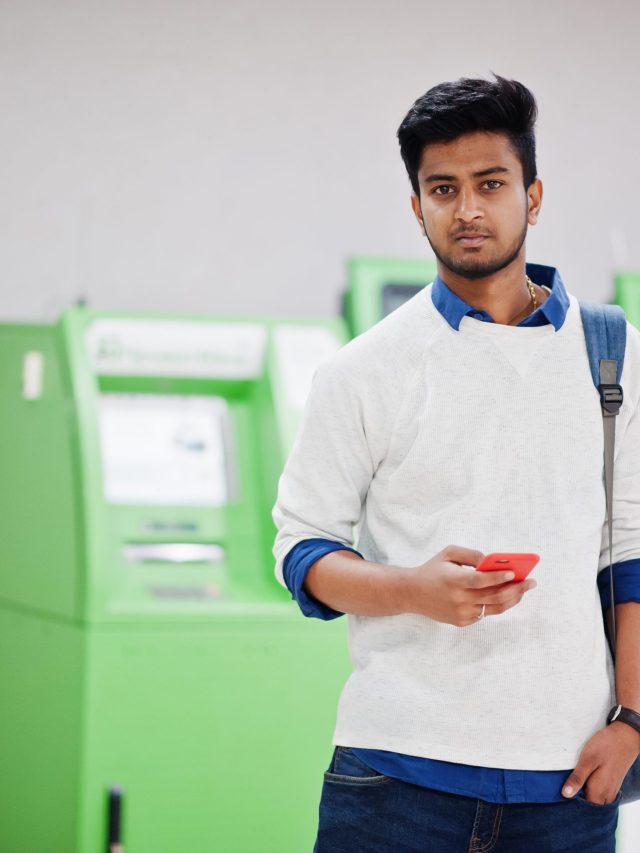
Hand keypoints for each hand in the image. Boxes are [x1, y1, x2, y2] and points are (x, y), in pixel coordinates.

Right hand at [402, 545, 536, 626]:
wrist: (412, 593)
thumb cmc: (433, 570)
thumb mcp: (448, 553)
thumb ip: (471, 555)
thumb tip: (492, 562)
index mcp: (454, 580)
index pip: (481, 580)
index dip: (499, 577)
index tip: (515, 572)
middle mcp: (459, 599)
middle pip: (494, 596)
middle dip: (516, 588)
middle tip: (531, 582)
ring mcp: (461, 613)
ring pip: (494, 608)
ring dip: (513, 599)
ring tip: (523, 590)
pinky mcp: (462, 621)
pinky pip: (485, 613)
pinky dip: (497, 603)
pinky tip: (505, 595)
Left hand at [562, 723, 639, 803]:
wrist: (625, 736)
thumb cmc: (606, 746)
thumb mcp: (587, 759)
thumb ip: (578, 778)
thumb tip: (565, 794)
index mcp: (599, 792)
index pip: (583, 808)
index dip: (571, 803)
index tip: (560, 794)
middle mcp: (607, 795)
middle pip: (590, 806)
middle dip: (578, 800)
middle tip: (565, 788)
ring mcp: (612, 790)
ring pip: (596, 800)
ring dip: (585, 795)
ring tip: (573, 783)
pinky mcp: (612, 784)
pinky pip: (601, 794)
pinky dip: (592, 791)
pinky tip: (584, 780)